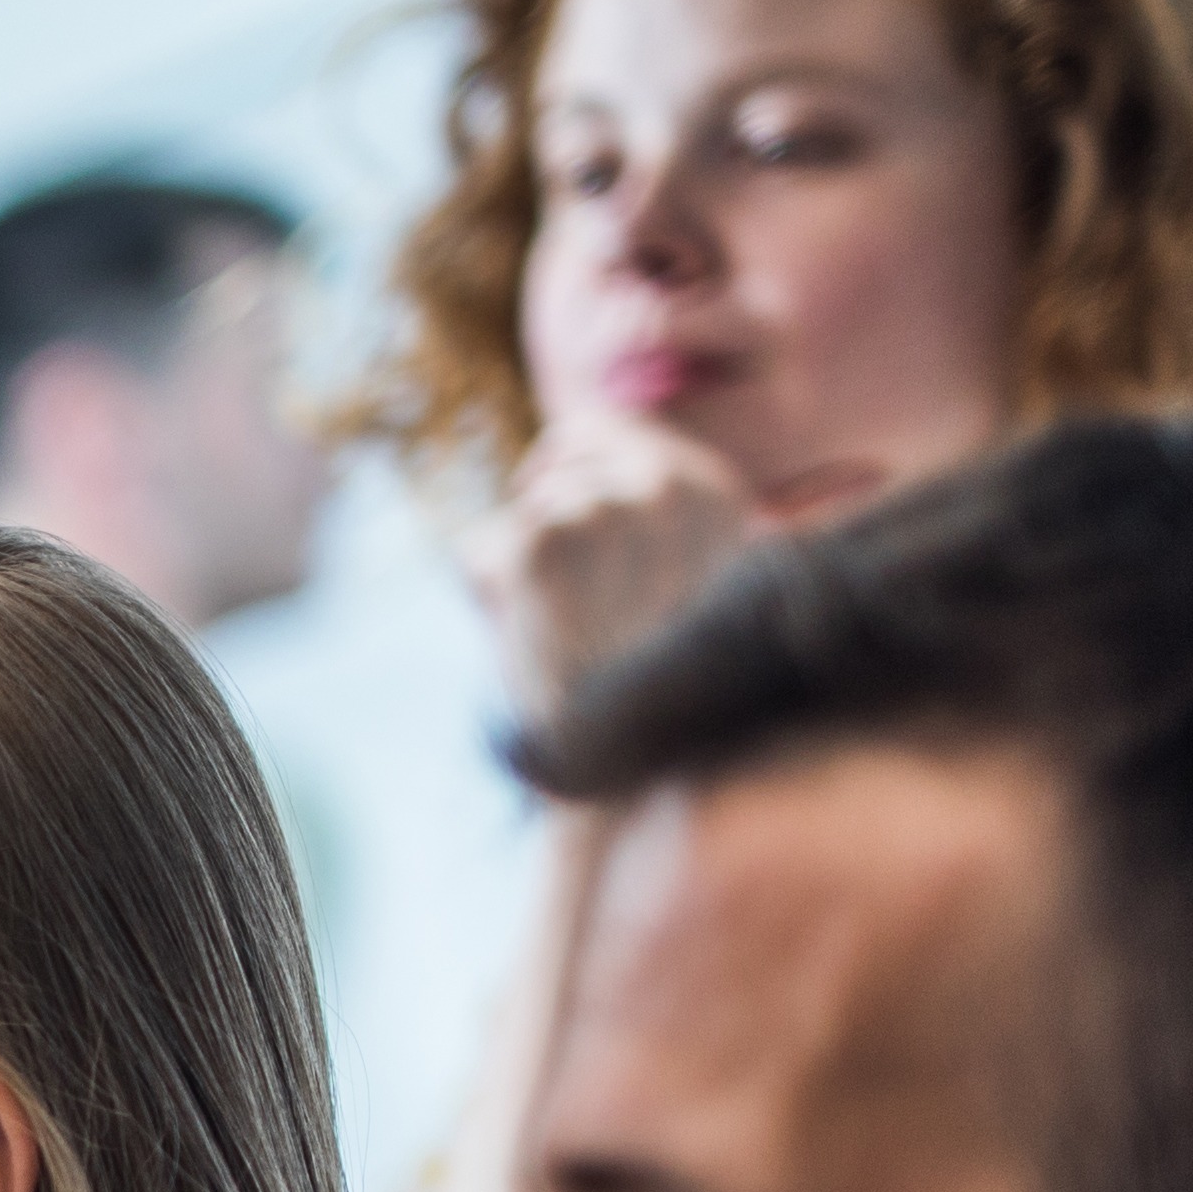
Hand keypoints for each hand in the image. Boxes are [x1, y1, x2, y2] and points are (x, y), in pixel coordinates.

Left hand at [463, 411, 780, 709]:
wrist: (639, 764)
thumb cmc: (656, 688)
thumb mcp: (684, 582)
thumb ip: (644, 520)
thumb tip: (562, 461)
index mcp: (711, 491)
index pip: (610, 427)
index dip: (576, 466)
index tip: (568, 520)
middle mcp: (666, 484)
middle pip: (564, 447)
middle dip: (546, 505)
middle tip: (564, 590)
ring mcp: (603, 506)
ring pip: (526, 507)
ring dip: (525, 564)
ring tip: (569, 632)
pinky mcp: (542, 540)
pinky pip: (481, 549)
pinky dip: (489, 594)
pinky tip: (537, 641)